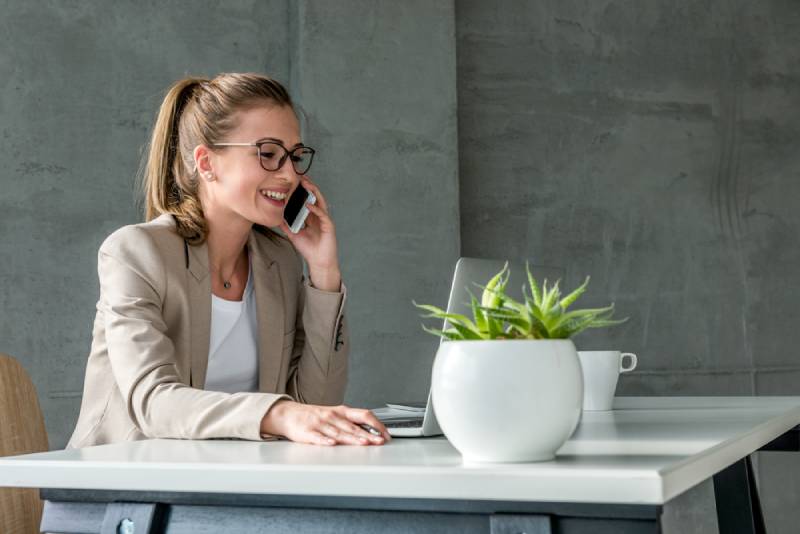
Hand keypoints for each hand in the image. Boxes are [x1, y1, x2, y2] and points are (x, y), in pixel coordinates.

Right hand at [261, 400, 391, 445]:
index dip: (376, 424)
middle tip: (380, 441)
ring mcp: (320, 424)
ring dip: (352, 438)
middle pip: (353, 426)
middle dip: (367, 434)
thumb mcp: (335, 415)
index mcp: (342, 412)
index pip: (363, 415)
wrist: (288, 414)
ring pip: (338, 432)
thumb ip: (352, 422)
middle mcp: (333, 416)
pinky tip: (332, 444)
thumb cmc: (315, 416)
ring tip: (363, 443)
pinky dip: (325, 441)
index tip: (385, 433)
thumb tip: (372, 430)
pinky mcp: (307, 432)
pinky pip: (317, 437)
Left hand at [279, 177, 339, 276]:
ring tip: (306, 183)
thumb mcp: (293, 234)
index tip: (294, 180)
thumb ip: (286, 225)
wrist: (319, 262)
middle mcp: (319, 216)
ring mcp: (325, 220)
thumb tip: (275, 216)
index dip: (302, 190)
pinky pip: (322, 214)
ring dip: (314, 192)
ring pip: (320, 201)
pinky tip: (308, 203)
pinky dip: (315, 208)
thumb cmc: (309, 249)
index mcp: (312, 216)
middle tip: (300, 176)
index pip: (308, 199)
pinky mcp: (329, 226)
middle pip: (315, 196)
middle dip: (308, 186)